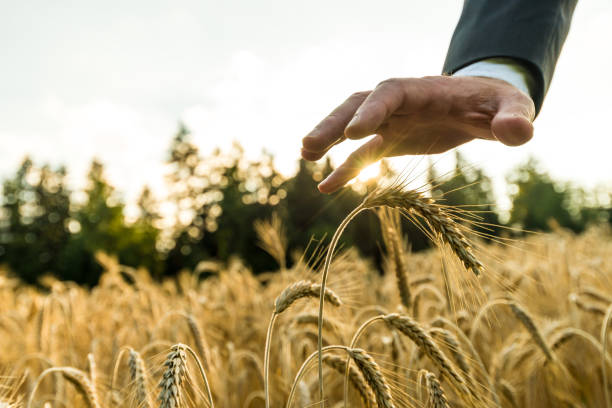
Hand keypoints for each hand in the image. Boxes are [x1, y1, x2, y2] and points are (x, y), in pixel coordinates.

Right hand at [301, 75, 534, 192]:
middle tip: (308, 146)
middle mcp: (401, 103)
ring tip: (305, 156)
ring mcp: (392, 121)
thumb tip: (517, 134)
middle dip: (333, 123)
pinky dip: (345, 168)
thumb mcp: (514, 109)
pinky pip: (363, 153)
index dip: (371, 110)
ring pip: (352, 127)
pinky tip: (326, 186)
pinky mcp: (392, 139)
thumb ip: (515, 118)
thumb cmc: (498, 105)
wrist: (485, 107)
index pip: (391, 93)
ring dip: (328, 140)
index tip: (352, 133)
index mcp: (425, 90)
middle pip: (358, 105)